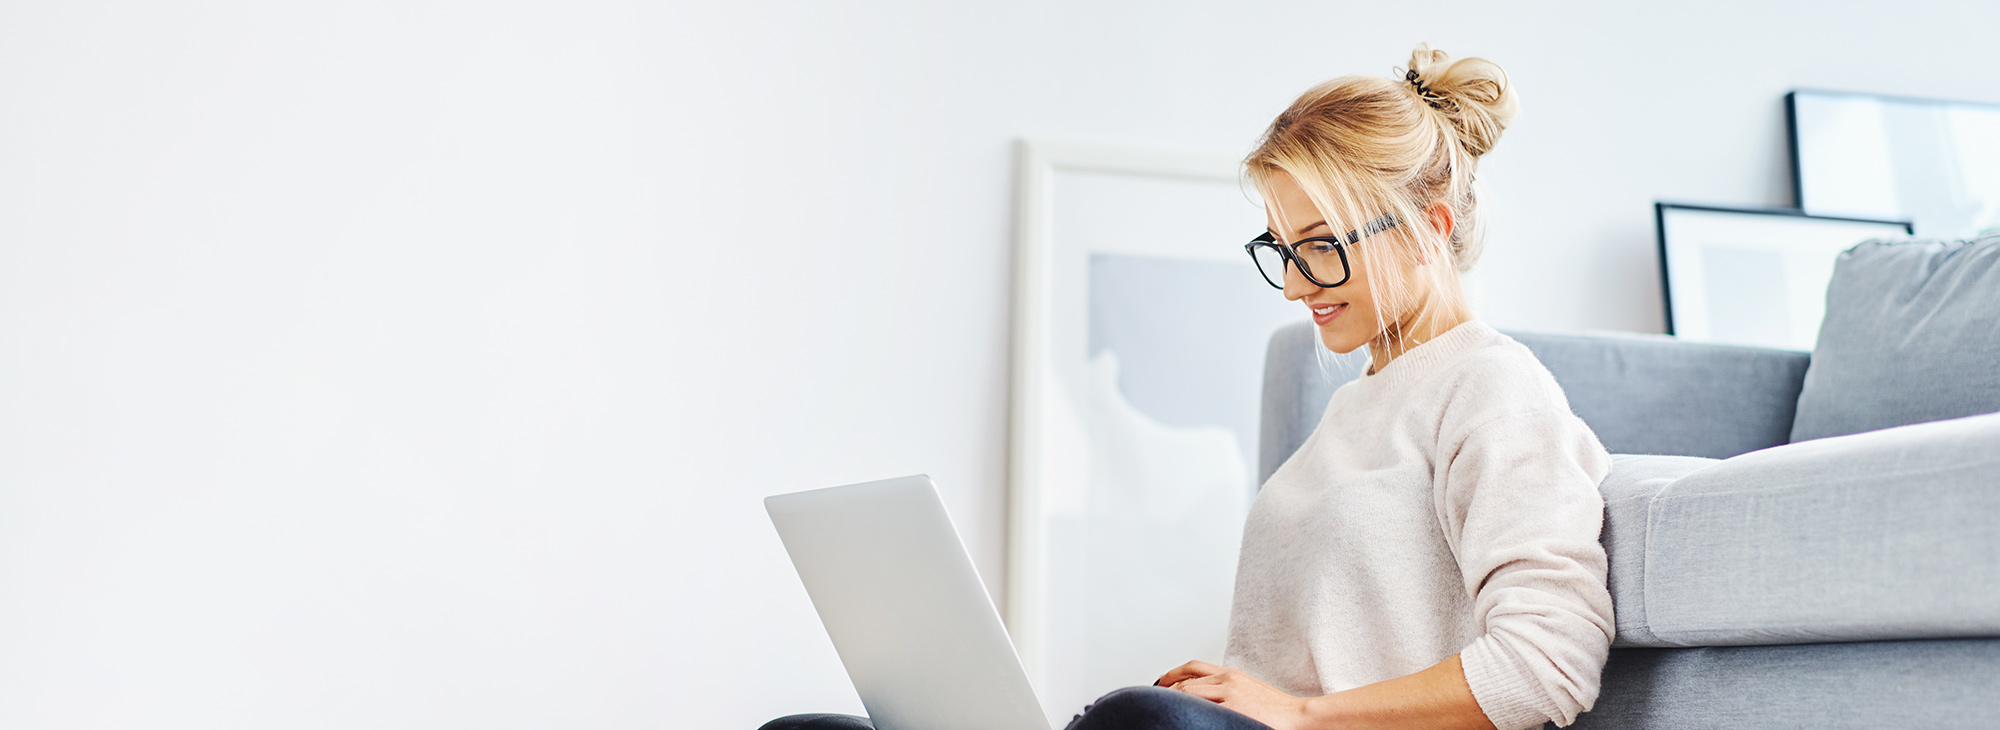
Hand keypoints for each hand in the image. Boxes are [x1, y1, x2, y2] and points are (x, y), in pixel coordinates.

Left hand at [1155, 660, 1315, 729]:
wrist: (1300, 717)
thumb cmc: (1278, 711)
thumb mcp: (1248, 692)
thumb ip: (1227, 691)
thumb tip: (1209, 700)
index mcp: (1231, 675)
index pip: (1192, 668)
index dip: (1172, 675)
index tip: (1160, 684)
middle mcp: (1227, 679)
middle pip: (1185, 681)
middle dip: (1167, 692)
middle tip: (1156, 702)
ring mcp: (1228, 693)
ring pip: (1187, 693)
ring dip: (1173, 702)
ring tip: (1163, 712)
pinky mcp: (1231, 708)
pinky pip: (1200, 706)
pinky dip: (1186, 711)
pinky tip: (1179, 718)